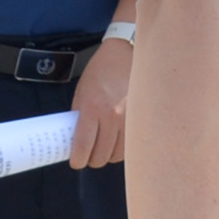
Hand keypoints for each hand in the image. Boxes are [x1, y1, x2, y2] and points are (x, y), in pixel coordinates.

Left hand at [69, 35, 134, 170]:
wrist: (124, 56)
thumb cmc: (100, 73)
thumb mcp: (81, 93)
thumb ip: (79, 118)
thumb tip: (76, 142)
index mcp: (92, 108)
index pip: (83, 146)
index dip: (78, 160)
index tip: (76, 162)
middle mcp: (112, 116)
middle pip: (101, 156)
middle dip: (92, 159)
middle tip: (89, 155)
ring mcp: (130, 119)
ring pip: (117, 155)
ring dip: (108, 156)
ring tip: (103, 149)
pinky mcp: (142, 119)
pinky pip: (131, 146)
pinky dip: (122, 149)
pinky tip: (117, 143)